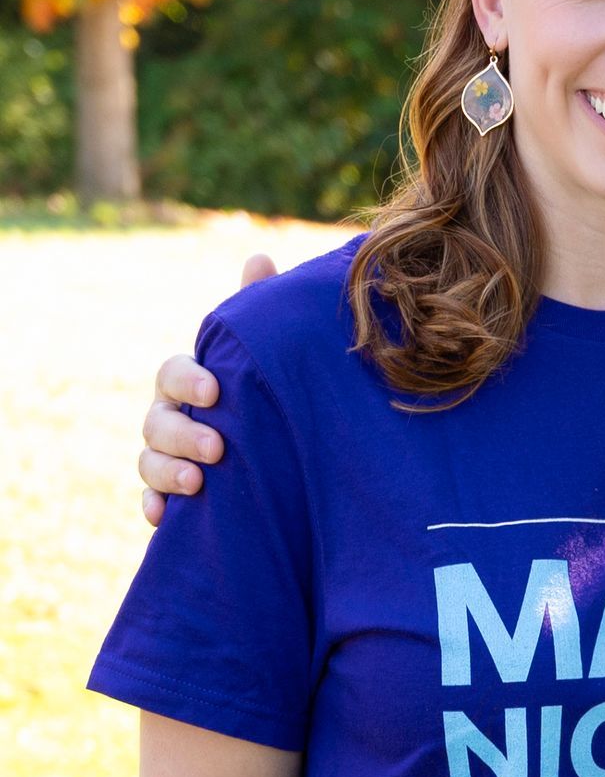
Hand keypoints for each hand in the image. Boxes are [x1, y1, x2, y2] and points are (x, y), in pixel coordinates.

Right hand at [138, 254, 276, 524]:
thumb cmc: (266, 390)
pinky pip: (151, 501)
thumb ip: (256, 311)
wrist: (284, 451)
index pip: (173, 372)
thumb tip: (258, 257)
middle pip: (156, 420)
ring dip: (167, 471)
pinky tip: (162, 519)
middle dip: (182, 433)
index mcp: (192, 380)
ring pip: (147, 460)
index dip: (188, 379)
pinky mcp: (173, 495)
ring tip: (198, 483)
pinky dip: (154, 509)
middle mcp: (171, 416)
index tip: (215, 390)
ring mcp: (167, 455)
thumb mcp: (265, 355)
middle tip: (217, 447)